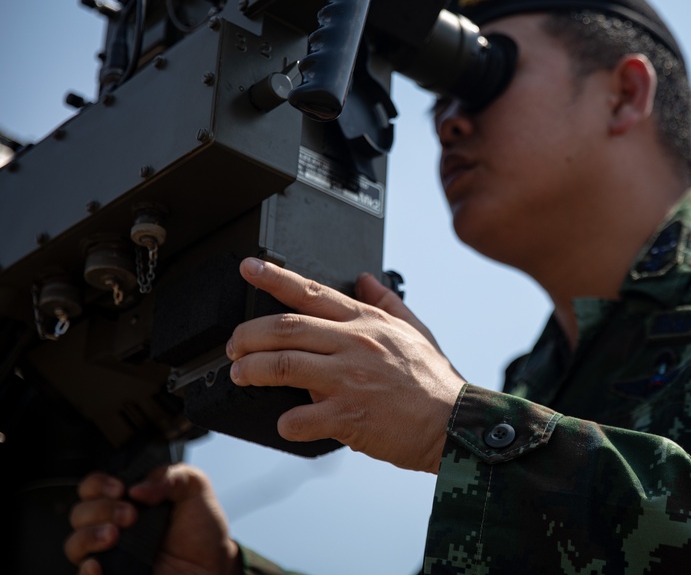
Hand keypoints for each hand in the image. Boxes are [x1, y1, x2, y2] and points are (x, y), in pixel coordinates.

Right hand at [64, 464, 239, 574]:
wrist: (214, 566)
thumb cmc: (201, 530)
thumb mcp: (194, 489)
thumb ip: (169, 476)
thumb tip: (137, 487)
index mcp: (127, 500)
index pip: (94, 487)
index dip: (99, 484)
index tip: (120, 488)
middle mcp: (113, 526)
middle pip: (79, 513)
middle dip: (101, 509)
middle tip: (130, 515)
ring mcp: (110, 554)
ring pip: (75, 544)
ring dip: (89, 535)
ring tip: (115, 535)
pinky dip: (86, 570)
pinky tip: (97, 564)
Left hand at [227, 259, 465, 473]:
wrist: (455, 423)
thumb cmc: (435, 382)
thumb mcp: (416, 330)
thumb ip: (387, 303)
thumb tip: (365, 278)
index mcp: (367, 323)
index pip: (312, 292)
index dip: (274, 278)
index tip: (248, 268)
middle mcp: (355, 345)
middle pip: (284, 329)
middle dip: (247, 335)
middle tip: (234, 346)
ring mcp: (349, 380)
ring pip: (283, 366)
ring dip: (252, 370)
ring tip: (240, 375)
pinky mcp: (348, 416)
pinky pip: (300, 418)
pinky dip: (286, 422)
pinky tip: (285, 424)